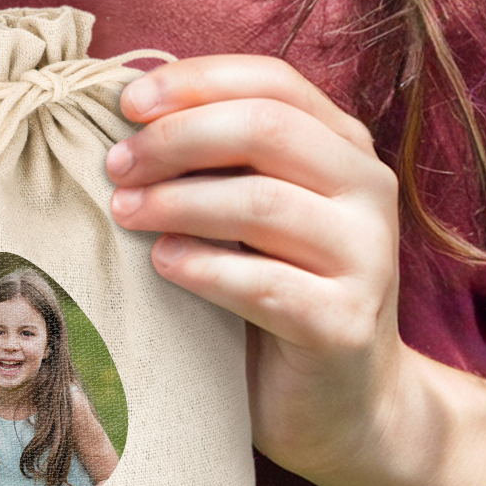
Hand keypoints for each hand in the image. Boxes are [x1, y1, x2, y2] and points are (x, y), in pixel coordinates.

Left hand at [106, 56, 404, 484]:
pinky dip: (202, 267)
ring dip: (177, 201)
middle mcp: (369, 189)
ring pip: (261, 202)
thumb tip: (130, 109)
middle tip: (116, 166)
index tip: (127, 104)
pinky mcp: (347, 324)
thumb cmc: (280, 289)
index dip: (195, 81)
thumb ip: (222, 159)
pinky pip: (263, 283)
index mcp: (345, 146)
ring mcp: (368, 257)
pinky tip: (163, 264)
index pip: (271, 80)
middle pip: (265, 129)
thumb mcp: (258, 209)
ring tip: (125, 212)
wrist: (343, 404)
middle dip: (176, 139)